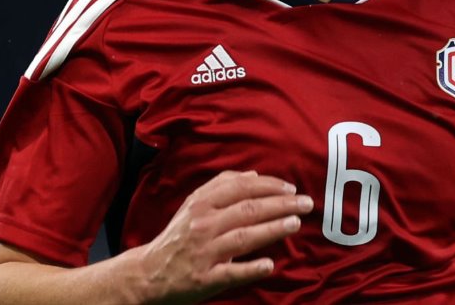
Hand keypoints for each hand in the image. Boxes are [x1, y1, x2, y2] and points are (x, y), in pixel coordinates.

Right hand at [134, 170, 314, 303]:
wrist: (148, 273)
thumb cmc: (178, 235)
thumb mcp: (194, 203)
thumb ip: (221, 186)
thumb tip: (253, 175)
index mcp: (202, 202)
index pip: (241, 188)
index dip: (269, 186)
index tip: (291, 188)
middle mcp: (203, 223)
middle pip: (248, 210)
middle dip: (281, 204)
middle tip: (306, 203)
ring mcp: (204, 252)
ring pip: (244, 237)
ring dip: (272, 229)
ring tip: (295, 224)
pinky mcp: (204, 279)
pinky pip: (231, 272)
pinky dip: (251, 268)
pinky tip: (269, 264)